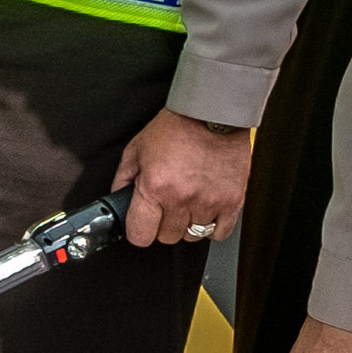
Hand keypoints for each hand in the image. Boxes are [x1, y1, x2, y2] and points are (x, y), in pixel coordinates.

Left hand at [111, 108, 253, 249]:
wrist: (211, 115)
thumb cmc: (175, 129)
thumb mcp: (136, 150)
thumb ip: (123, 180)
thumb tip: (118, 202)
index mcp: (154, 187)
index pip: (140, 235)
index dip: (138, 232)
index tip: (141, 226)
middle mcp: (182, 198)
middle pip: (167, 237)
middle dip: (162, 225)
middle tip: (165, 206)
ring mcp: (209, 202)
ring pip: (192, 236)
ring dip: (187, 224)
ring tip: (186, 204)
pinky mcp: (233, 201)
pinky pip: (220, 232)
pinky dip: (211, 227)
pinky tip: (205, 212)